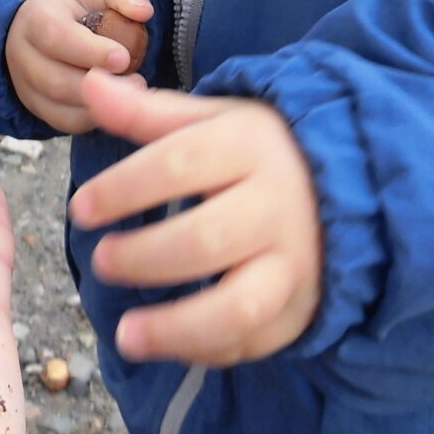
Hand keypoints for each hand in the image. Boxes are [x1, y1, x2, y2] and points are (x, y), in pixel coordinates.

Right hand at [5, 0, 152, 132]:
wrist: (47, 26)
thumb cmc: (77, 8)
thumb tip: (143, 11)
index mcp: (35, 17)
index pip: (56, 36)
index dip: (89, 51)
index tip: (122, 58)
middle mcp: (21, 52)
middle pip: (55, 79)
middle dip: (98, 84)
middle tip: (137, 81)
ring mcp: (24, 83)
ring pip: (58, 105)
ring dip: (98, 103)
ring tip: (131, 91)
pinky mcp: (35, 106)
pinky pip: (63, 122)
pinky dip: (92, 118)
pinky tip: (115, 104)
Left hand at [70, 70, 321, 367]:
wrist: (352, 181)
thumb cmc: (260, 149)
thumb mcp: (211, 119)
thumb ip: (147, 112)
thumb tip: (91, 85)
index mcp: (249, 146)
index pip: (179, 164)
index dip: (124, 188)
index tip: (81, 209)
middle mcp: (277, 206)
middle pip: (205, 240)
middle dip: (144, 257)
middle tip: (101, 262)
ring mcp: (295, 263)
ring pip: (238, 307)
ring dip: (176, 327)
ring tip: (125, 335)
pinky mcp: (301, 307)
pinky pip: (254, 340)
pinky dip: (208, 349)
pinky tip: (168, 342)